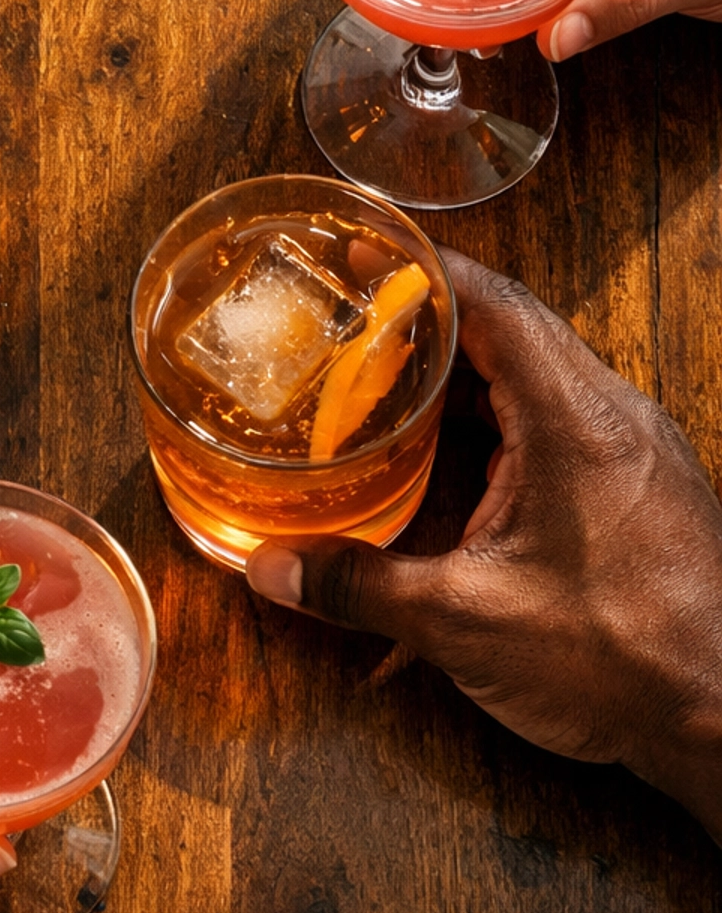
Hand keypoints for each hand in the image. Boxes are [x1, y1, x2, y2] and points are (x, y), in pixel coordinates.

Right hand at [245, 253, 721, 839]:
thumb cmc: (622, 661)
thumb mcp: (467, 623)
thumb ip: (361, 585)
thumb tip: (272, 570)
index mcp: (574, 418)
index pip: (492, 302)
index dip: (419, 269)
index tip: (359, 251)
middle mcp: (612, 416)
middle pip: (510, 333)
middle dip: (426, 327)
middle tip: (352, 329)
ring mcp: (633, 452)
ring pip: (535, 383)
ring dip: (462, 386)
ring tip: (387, 399)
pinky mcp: (640, 491)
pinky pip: (559, 429)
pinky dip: (498, 434)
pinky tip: (454, 482)